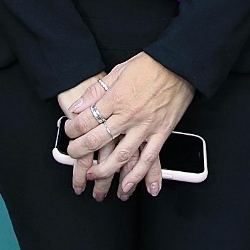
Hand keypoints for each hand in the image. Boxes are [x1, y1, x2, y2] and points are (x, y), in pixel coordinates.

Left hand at [65, 53, 194, 198]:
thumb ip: (97, 90)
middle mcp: (129, 115)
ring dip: (103, 171)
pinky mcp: (162, 132)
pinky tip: (127, 186)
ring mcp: (146, 126)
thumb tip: (77, 107)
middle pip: (97, 140)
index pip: (86, 120)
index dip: (73, 128)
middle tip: (72, 152)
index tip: (70, 130)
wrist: (179, 63)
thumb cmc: (150, 64)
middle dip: (79, 150)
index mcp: (117, 98)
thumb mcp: (119, 70)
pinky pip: (148, 159)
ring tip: (92, 176)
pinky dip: (137, 175)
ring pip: (121, 156)